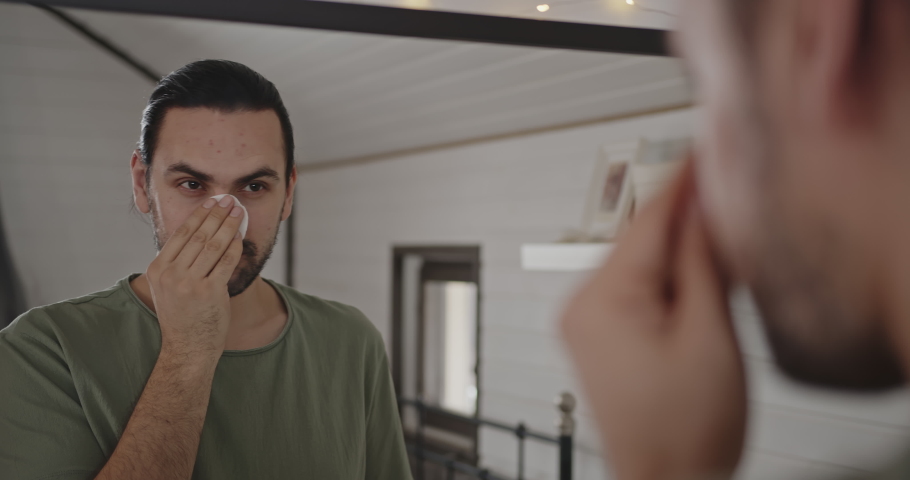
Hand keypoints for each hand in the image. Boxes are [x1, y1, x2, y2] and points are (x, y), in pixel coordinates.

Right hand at [145, 196, 244, 358]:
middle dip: (216, 215)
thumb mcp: (168, 287)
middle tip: (229, 201)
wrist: (188, 347)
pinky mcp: (209, 292)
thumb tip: (200, 230)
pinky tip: (241, 236)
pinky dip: (235, 246)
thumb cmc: (182, 315)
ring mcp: (189, 284)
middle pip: (198, 236)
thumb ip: (177, 262)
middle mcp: (170, 275)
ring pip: (213, 245)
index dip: (199, 215)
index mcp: (157, 269)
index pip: (181, 234)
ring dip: (229, 225)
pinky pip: (226, 262)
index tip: (212, 201)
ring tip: (239, 213)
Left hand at [560, 158, 746, 479]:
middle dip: (684, 220)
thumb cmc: (682, 429)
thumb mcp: (709, 334)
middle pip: (638, 239)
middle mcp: (580, 306)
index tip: (704, 154)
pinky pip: (630, 288)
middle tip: (724, 202)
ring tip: (719, 251)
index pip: (647, 220)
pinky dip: (664, 279)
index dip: (683, 184)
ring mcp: (583, 322)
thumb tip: (703, 211)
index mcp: (602, 300)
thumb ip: (703, 264)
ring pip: (636, 262)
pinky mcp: (594, 336)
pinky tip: (694, 282)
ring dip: (677, 252)